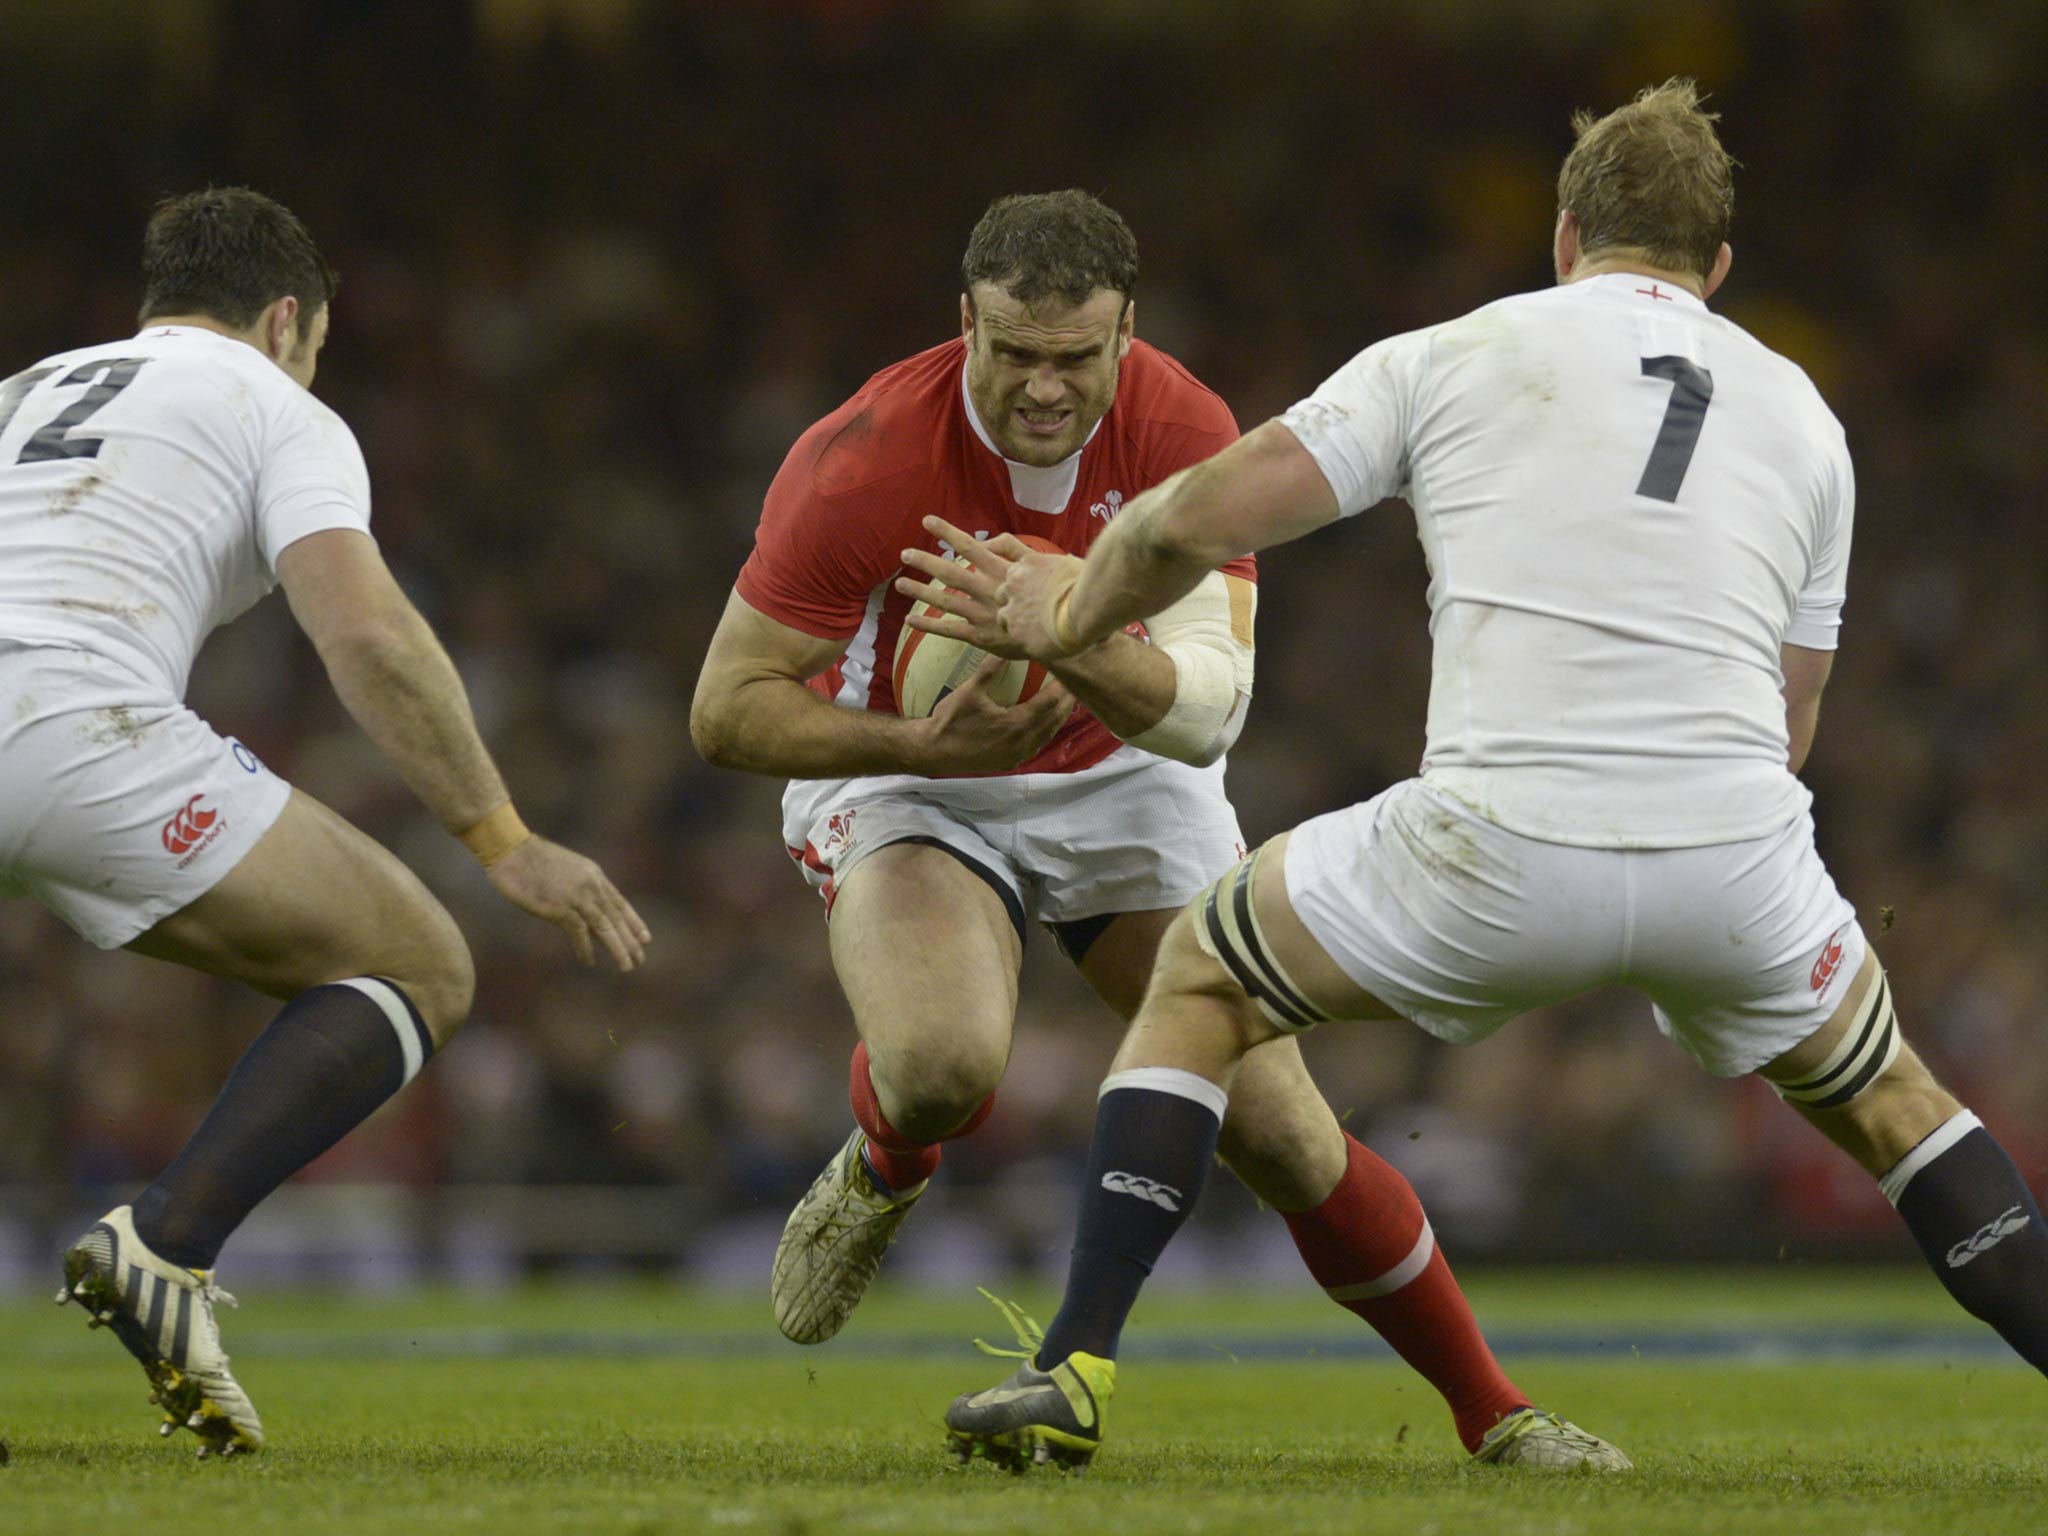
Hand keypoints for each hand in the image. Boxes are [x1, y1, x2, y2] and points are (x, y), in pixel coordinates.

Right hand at [485, 834, 651, 969]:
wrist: (511, 849)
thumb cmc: (531, 858)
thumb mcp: (566, 869)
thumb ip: (581, 888)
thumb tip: (588, 909)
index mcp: (594, 875)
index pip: (620, 903)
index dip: (633, 922)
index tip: (645, 937)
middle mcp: (591, 886)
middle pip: (616, 918)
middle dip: (630, 940)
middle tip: (640, 959)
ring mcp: (577, 896)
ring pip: (604, 926)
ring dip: (617, 948)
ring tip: (626, 966)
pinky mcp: (559, 906)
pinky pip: (579, 931)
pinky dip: (585, 948)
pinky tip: (589, 961)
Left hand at [899, 516, 1084, 662]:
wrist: (1069, 627)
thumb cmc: (1063, 592)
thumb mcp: (1042, 561)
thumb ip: (1013, 548)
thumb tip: (988, 543)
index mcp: (1002, 569)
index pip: (968, 546)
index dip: (946, 532)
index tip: (927, 521)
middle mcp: (987, 589)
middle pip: (949, 572)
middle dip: (925, 561)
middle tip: (905, 554)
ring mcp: (982, 614)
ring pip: (943, 600)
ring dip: (920, 591)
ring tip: (900, 583)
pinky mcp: (982, 636)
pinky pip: (948, 630)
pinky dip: (928, 625)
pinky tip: (910, 619)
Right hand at [916, 653, 1074, 772]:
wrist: (933, 751)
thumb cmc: (949, 721)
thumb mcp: (968, 692)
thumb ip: (988, 670)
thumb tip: (1004, 647)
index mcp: (1015, 724)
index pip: (1048, 703)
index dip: (1061, 688)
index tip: (1069, 674)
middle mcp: (1021, 742)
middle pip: (1054, 720)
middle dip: (1066, 702)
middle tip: (1075, 685)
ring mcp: (1017, 755)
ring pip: (1047, 735)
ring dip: (1058, 718)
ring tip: (1066, 702)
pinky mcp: (1010, 762)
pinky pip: (1036, 745)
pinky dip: (1045, 732)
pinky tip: (1045, 723)